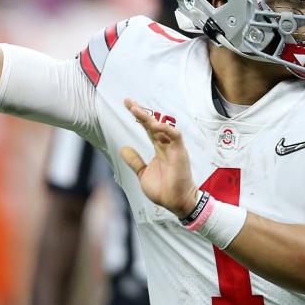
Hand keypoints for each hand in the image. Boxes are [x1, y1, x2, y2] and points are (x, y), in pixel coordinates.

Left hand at [119, 98, 198, 216]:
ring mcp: (174, 149)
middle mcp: (167, 146)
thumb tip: (123, 148)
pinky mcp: (180, 153)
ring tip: (136, 111)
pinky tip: (155, 125)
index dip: (139, 118)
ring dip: (150, 118)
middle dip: (141, 112)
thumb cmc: (163, 190)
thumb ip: (135, 161)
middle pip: (154, 124)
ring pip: (162, 127)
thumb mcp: (143, 174)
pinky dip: (166, 129)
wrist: (176, 202)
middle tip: (128, 102)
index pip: (148, 129)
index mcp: (159, 150)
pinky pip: (175, 136)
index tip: (128, 105)